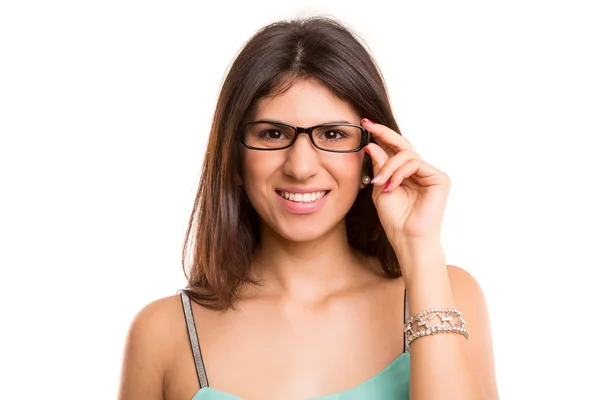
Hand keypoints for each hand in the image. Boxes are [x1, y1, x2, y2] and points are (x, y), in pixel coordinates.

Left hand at [362, 118, 450, 243]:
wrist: (407, 238)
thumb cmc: (395, 218)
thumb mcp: (380, 187)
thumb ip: (379, 166)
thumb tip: (371, 145)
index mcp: (406, 173)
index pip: (394, 149)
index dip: (381, 135)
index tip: (365, 124)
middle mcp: (420, 171)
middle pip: (403, 144)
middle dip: (384, 133)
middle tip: (368, 126)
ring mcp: (430, 174)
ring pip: (406, 154)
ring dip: (388, 166)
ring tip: (379, 183)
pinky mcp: (439, 178)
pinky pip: (414, 163)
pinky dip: (399, 173)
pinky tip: (391, 186)